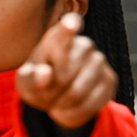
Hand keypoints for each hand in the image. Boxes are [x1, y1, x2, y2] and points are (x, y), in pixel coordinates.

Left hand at [16, 12, 116, 130]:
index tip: (70, 23)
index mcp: (57, 39)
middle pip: (63, 74)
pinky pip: (90, 104)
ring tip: (53, 102)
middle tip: (43, 93)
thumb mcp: (26, 80)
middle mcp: (82, 45)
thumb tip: (45, 74)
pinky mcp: (110, 80)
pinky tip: (66, 109)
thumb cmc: (37, 80)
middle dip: (50, 91)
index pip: (63, 32)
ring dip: (60, 104)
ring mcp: (99, 61)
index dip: (68, 28)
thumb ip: (31, 76)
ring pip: (77, 92)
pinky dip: (73, 113)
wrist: (58, 95)